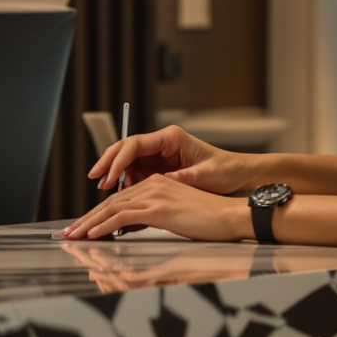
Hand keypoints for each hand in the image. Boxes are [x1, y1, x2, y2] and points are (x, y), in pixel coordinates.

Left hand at [58, 173, 252, 241]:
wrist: (232, 216)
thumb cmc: (211, 221)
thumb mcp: (177, 218)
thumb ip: (154, 220)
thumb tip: (131, 231)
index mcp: (157, 184)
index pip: (120, 200)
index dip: (98, 214)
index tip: (84, 226)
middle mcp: (153, 185)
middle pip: (111, 202)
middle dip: (87, 219)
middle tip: (69, 232)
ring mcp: (154, 195)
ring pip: (111, 209)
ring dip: (89, 224)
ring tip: (73, 236)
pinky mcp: (158, 209)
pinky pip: (122, 218)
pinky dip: (103, 227)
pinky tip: (92, 236)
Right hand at [85, 125, 258, 195]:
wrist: (239, 176)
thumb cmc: (226, 171)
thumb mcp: (205, 177)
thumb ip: (182, 179)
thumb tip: (161, 183)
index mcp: (170, 138)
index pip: (135, 144)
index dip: (118, 159)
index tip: (108, 175)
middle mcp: (161, 144)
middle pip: (125, 150)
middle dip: (108, 164)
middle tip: (96, 180)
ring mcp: (158, 157)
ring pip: (127, 163)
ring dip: (115, 177)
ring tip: (106, 194)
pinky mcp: (159, 169)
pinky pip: (136, 175)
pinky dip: (126, 185)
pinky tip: (121, 198)